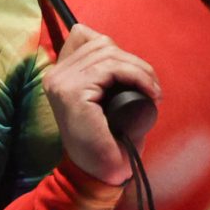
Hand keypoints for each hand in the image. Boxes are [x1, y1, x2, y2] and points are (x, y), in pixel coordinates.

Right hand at [42, 24, 160, 184]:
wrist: (100, 173)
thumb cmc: (106, 139)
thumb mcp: (101, 98)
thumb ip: (98, 72)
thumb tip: (104, 41)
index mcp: (59, 76)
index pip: (84, 36)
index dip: (115, 51)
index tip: (134, 75)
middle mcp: (55, 76)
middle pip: (102, 44)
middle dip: (133, 61)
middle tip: (152, 86)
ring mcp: (62, 83)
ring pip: (110, 54)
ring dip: (140, 70)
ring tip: (153, 90)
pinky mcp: (74, 92)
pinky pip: (112, 69)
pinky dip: (137, 76)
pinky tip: (150, 92)